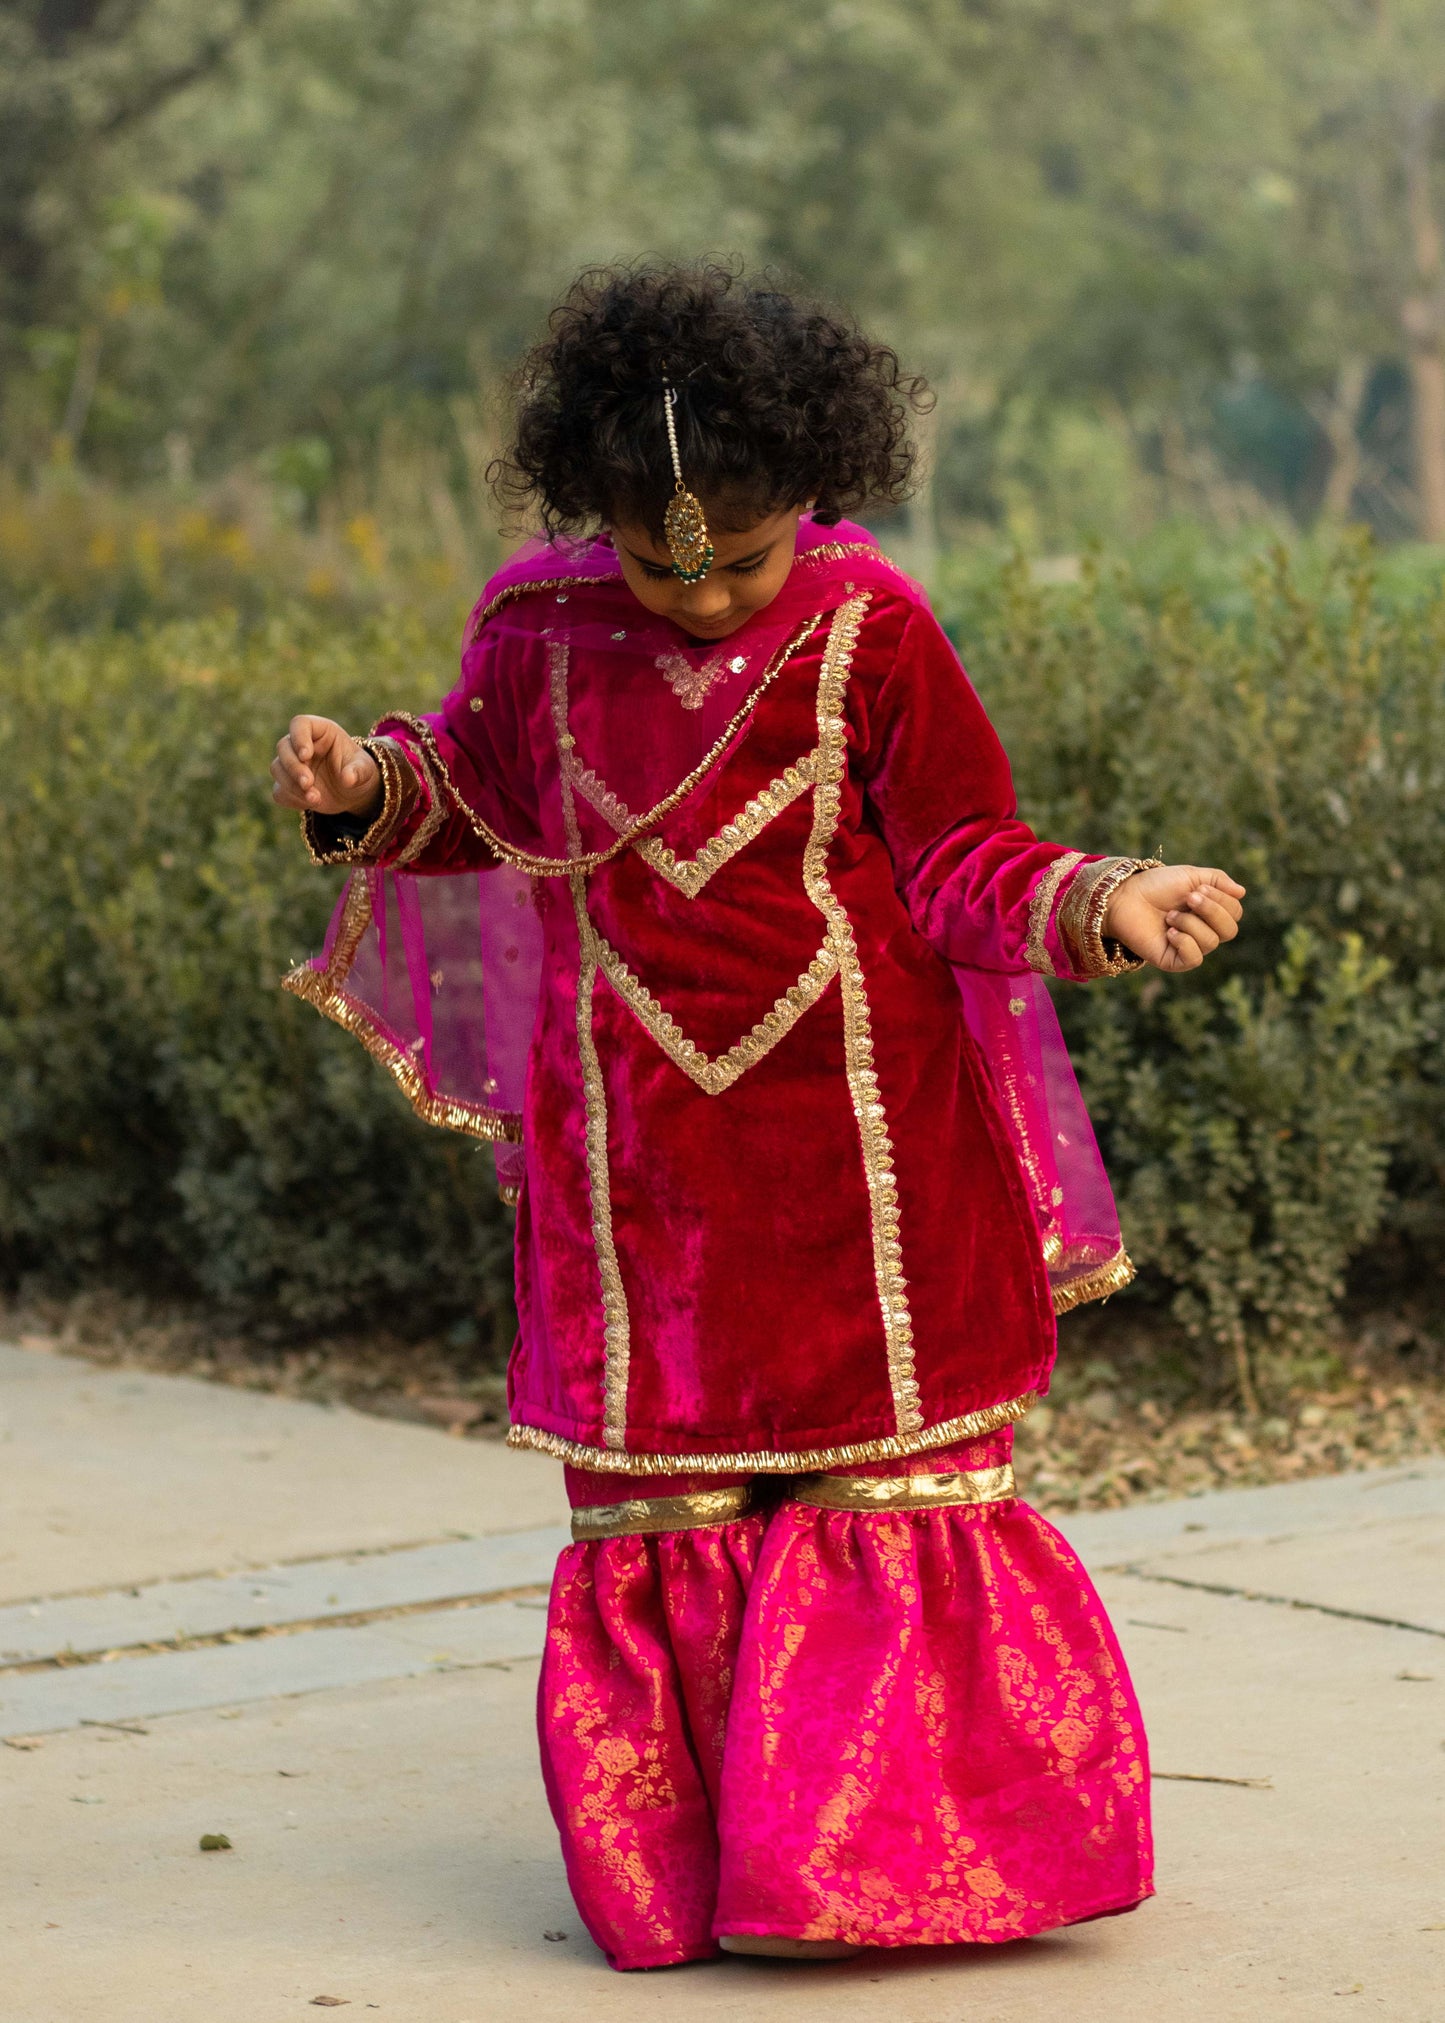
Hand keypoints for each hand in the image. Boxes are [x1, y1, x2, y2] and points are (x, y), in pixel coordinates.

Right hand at [270, 715, 380, 817]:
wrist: (352, 792)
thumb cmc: (358, 771)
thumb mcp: (366, 770)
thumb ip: (359, 771)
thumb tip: (348, 778)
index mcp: (320, 732)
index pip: (300, 724)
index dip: (299, 738)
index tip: (306, 755)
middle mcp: (301, 745)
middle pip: (283, 747)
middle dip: (294, 767)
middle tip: (308, 783)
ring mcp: (292, 765)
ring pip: (277, 769)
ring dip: (292, 785)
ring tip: (316, 799)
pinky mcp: (288, 785)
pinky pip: (279, 791)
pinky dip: (292, 799)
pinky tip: (310, 803)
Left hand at [1104, 863, 1245, 972]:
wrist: (1125, 897)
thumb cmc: (1156, 886)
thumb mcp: (1191, 876)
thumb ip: (1218, 881)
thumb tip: (1242, 892)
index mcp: (1210, 912)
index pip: (1234, 913)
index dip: (1222, 900)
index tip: (1199, 888)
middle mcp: (1203, 931)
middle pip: (1229, 931)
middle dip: (1211, 911)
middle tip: (1189, 898)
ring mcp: (1188, 947)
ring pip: (1210, 942)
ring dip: (1190, 923)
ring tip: (1169, 916)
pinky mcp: (1173, 961)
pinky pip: (1194, 959)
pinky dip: (1185, 943)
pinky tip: (1169, 933)